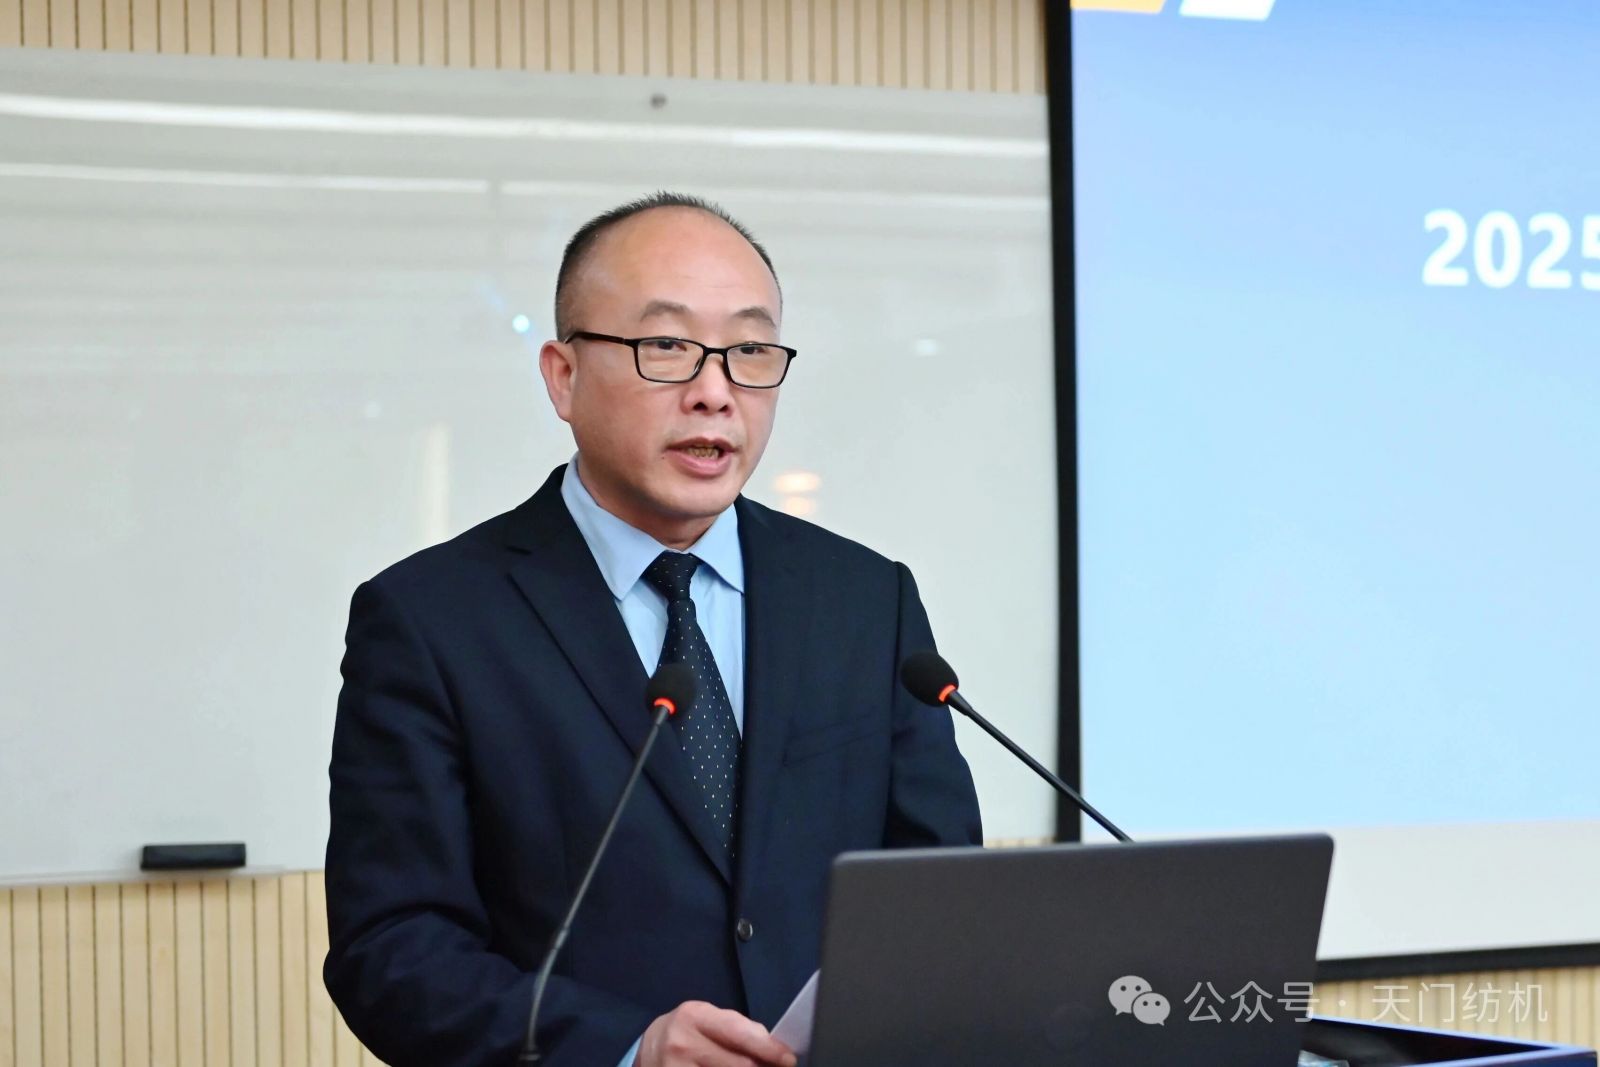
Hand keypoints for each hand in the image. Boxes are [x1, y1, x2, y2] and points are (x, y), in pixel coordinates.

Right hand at [637, 1001, 797, 1066]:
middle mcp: (682, 1044)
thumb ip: (739, 1029)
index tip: (788, 1059)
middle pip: (739, 1065)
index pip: (739, 1034)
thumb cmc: (686, 1032)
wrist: (647, 1049)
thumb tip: (774, 1049)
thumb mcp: (707, 1019)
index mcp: (694, 1017)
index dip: (769, 1049)